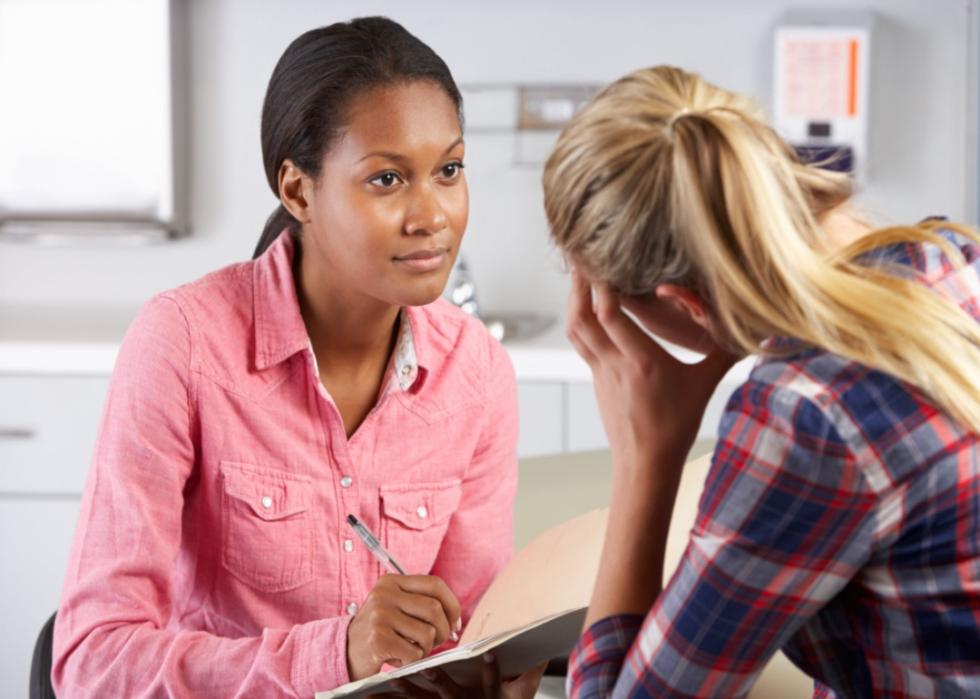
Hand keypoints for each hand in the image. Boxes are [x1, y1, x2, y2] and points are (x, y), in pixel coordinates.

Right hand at [347, 574, 461, 680]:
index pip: (435, 584)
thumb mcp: (396, 607)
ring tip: (412, 649)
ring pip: (427, 633)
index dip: (452, 604)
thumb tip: (455, 621)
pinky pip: (414, 653)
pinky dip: (412, 659)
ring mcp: (379, 615)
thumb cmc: (379, 631)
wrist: (344, 651)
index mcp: (391, 581)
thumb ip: (422, 605)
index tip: (455, 623)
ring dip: (426, 648)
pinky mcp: (378, 639)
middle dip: (443, 630)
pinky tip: (398, 657)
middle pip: (434, 608)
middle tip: (435, 642)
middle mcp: (384, 594)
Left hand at [389, 654, 546, 697]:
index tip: (488, 653)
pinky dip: (389, 698)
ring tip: (391, 679)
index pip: (492, 684)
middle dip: (438, 684)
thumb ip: (529, 678)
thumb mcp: (519, 696)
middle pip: (450, 697)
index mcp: (488, 698)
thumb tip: (542, 654)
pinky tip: (371, 692)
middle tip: (424, 669)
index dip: (491, 670)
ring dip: (406, 693)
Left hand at [566, 269, 735, 472]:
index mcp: (641, 361)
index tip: (602, 260)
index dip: (602, 285)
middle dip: (579, 284)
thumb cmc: (677, 426)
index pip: (609, 314)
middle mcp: (614, 363)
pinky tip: (585, 305)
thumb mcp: (705, 385)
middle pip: (583, 316)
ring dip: (574, 300)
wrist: (646, 464)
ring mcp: (600, 371)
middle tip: (579, 256)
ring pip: (576, 329)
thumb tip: (757, 328)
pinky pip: (581, 341)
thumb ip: (725, 352)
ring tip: (578, 274)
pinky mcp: (596, 378)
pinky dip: (580, 319)